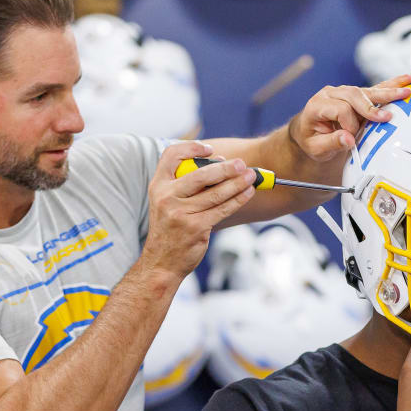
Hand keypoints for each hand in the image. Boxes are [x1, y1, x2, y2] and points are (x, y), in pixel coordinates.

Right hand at [141, 140, 256, 279]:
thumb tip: (219, 164)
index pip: (170, 155)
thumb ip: (184, 184)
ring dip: (237, 183)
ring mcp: (181, 213)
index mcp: (158, 186)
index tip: (210, 149)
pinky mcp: (196, 227)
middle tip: (241, 164)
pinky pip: (222, 209)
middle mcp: (167, 197)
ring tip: (251, 177)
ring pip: (215, 193)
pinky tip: (247, 193)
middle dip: (225, 168)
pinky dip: (237, 200)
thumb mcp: (166, 202)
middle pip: (200, 174)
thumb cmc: (170, 228)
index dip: (191, 148)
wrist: (162, 262)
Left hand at [288, 72, 410, 162]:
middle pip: (354, 94)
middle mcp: (331, 93)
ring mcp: (344, 91)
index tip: (352, 138)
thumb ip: (331, 143)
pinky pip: (376, 88)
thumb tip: (348, 140)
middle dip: (371, 108)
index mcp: (317, 104)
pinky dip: (393, 84)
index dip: (349, 124)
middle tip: (387, 118)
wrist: (308, 131)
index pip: (339, 109)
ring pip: (368, 90)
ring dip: (389, 91)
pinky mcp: (357, 94)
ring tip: (408, 91)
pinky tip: (410, 79)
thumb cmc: (311, 140)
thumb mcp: (315, 147)